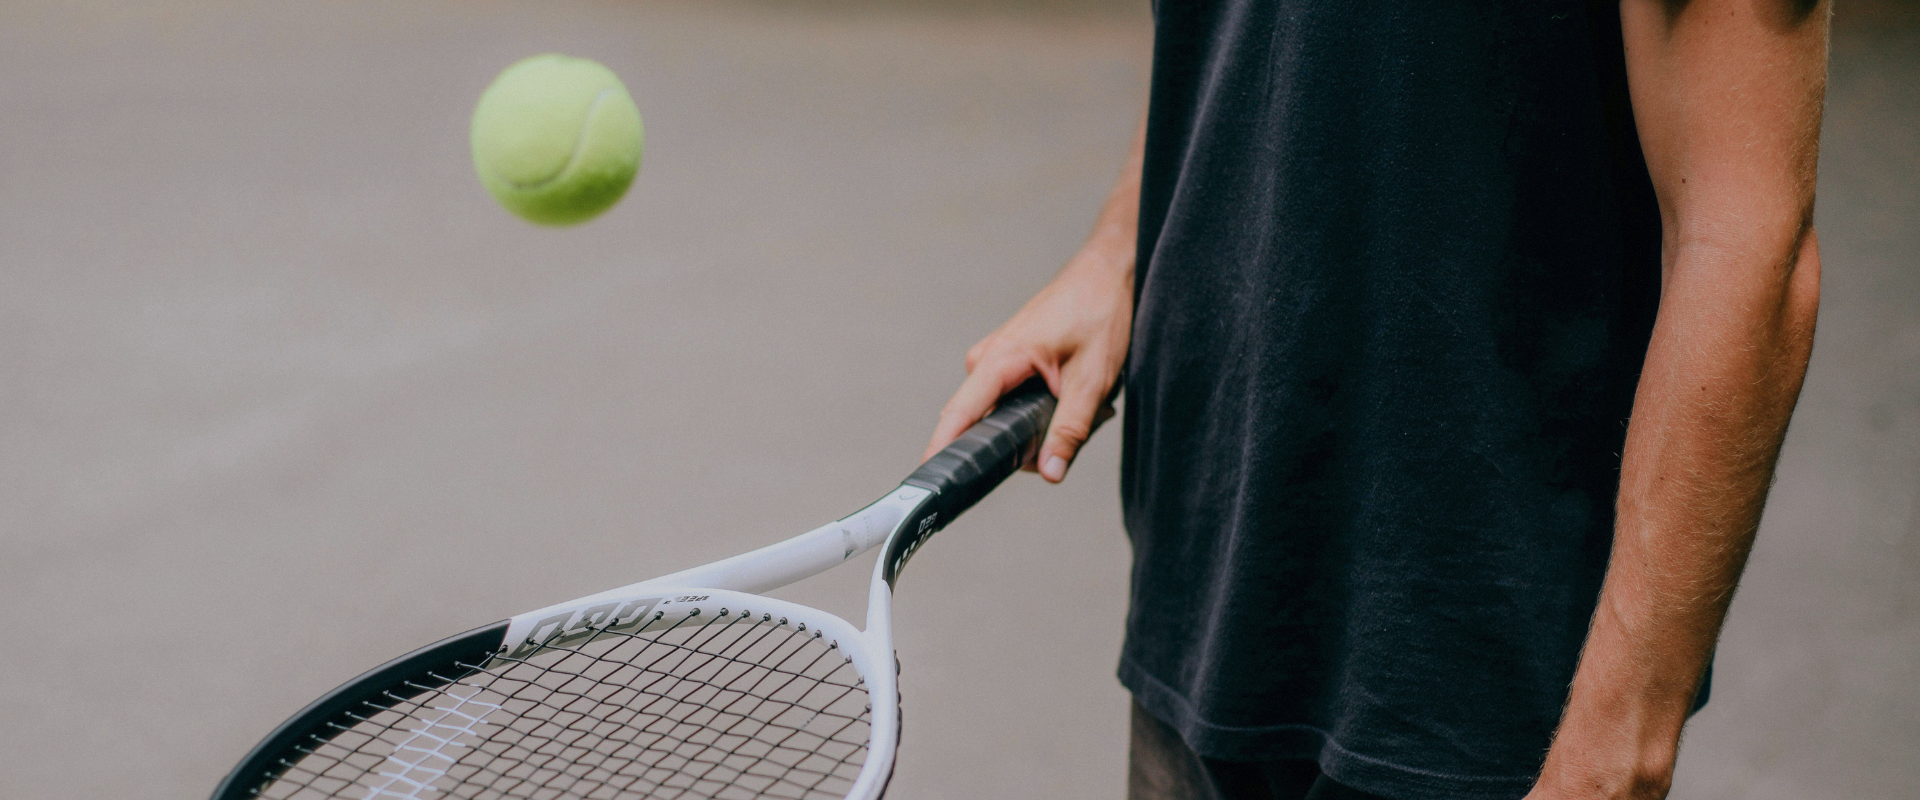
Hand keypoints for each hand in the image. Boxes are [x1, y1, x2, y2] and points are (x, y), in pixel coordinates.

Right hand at [922, 240, 1132, 482]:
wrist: (1108, 273)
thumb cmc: (1100, 313)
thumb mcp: (1093, 380)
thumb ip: (1069, 430)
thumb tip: (1049, 472)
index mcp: (1001, 359)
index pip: (959, 415)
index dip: (943, 451)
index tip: (931, 483)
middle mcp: (987, 358)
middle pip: (983, 424)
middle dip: (1022, 442)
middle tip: (1070, 429)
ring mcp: (994, 358)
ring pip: (1000, 415)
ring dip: (1034, 424)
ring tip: (1075, 402)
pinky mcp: (1005, 360)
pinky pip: (1007, 401)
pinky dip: (1035, 409)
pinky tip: (1065, 394)